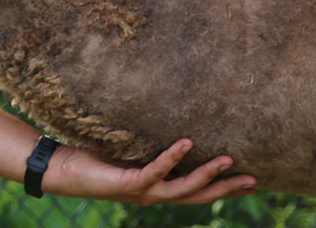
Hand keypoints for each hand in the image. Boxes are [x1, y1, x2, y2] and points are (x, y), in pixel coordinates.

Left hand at [49, 138, 256, 204]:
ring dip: (207, 175)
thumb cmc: (92, 159)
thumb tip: (166, 119)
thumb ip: (146, 144)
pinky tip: (186, 142)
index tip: (251, 182)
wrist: (61, 170)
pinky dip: (172, 157)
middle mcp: (154, 194)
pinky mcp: (129, 184)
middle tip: (255, 181)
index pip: (197, 190)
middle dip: (227, 189)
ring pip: (183, 188)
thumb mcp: (127, 150)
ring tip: (229, 160)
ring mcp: (143, 191)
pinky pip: (155, 170)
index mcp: (157, 188)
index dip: (223, 188)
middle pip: (198, 195)